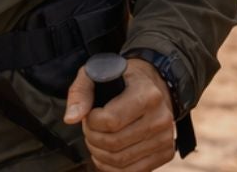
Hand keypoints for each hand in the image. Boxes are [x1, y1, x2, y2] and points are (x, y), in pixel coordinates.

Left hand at [62, 56, 176, 171]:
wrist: (153, 85)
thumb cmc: (121, 79)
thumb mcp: (96, 74)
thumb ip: (80, 93)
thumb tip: (70, 119)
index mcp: (147, 95)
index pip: (110, 121)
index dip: (91, 121)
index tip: (91, 114)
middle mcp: (161, 118)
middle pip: (114, 143)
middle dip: (92, 138)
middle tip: (90, 128)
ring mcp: (165, 138)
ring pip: (120, 160)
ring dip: (99, 153)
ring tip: (96, 139)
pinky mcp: (166, 153)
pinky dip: (112, 168)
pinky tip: (105, 154)